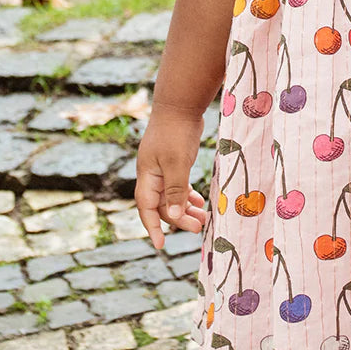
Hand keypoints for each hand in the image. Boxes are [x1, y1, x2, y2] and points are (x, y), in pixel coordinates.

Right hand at [134, 104, 210, 250]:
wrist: (180, 104)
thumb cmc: (176, 132)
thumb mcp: (177, 162)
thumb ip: (175, 189)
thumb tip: (173, 215)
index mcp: (148, 176)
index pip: (147, 208)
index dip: (153, 228)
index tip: (161, 245)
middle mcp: (152, 174)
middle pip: (162, 204)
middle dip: (178, 218)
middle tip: (199, 227)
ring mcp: (163, 167)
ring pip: (172, 196)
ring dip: (185, 208)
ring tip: (203, 219)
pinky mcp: (174, 160)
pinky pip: (178, 185)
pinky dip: (187, 194)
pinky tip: (199, 200)